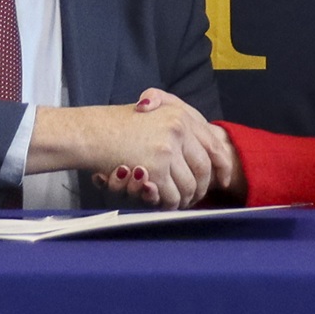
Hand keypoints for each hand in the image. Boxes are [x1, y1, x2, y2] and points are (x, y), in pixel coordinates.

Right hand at [30, 92, 228, 206]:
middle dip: (201, 188)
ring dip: (184, 199)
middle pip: (203, 169)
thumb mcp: (152, 109)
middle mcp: (178, 130)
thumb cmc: (118, 124)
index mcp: (181, 115)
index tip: (222, 179)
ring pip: (188, 185)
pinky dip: (168, 203)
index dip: (221, 166)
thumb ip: (178, 122)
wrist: (91, 132)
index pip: (213, 144)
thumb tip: (206, 144)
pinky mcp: (154, 169)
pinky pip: (170, 195)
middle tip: (194, 198)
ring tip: (177, 203)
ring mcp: (167, 150)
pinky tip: (163, 203)